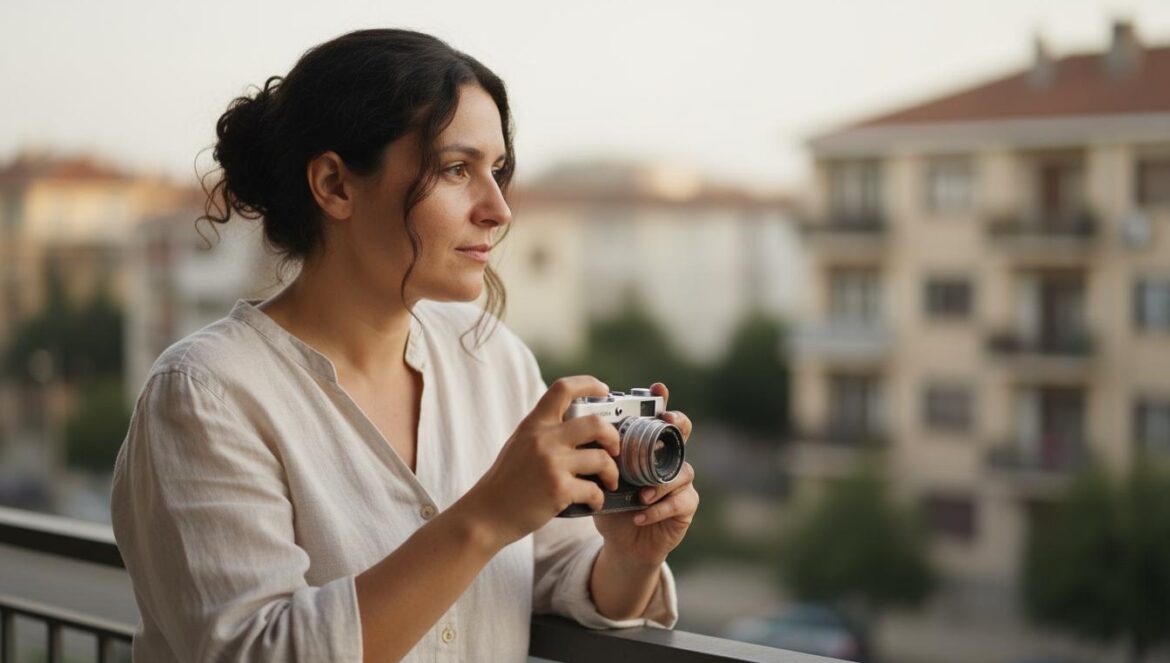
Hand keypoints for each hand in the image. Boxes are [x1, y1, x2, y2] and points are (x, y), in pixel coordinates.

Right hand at [463, 376, 622, 546]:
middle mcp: (544, 439)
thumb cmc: (505, 483)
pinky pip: (594, 490)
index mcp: (534, 424)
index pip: (563, 388)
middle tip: (614, 449)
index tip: (603, 389)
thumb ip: (543, 432)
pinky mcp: (558, 489)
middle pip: (596, 423)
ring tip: (608, 482)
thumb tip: (576, 425)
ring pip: (602, 459)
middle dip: (613, 436)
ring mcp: (552, 463)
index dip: (588, 383)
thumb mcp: (519, 444)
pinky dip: (599, 498)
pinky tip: (593, 502)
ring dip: (611, 472)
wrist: (485, 514)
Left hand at [593, 382, 697, 567]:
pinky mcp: (685, 506)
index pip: (658, 418)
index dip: (662, 401)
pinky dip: (658, 508)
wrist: (621, 543)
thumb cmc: (611, 504)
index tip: (658, 389)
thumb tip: (581, 434)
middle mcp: (667, 459)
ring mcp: (680, 482)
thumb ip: (597, 459)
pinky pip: (679, 501)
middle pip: (683, 433)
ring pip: (681, 471)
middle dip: (678, 424)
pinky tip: (640, 516)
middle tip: (667, 422)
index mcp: (648, 447)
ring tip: (639, 496)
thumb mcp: (600, 479)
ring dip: (659, 483)